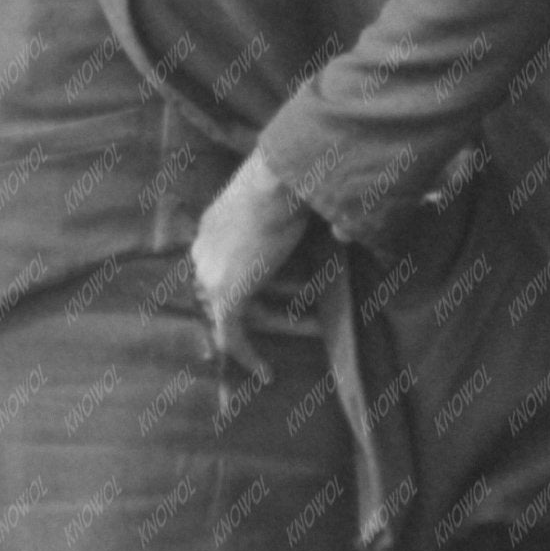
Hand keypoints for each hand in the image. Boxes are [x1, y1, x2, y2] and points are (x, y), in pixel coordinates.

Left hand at [188, 154, 306, 380]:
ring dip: (279, 322)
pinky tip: (268, 373)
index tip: (278, 296)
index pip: (224, 264)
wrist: (282, 177)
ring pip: (240, 312)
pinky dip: (248, 355)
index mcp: (214, 225)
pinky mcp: (225, 295)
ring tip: (314, 327)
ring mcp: (211, 274)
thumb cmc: (295, 178)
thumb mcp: (296, 198)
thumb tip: (345, 231)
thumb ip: (307, 217)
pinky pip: (231, 335)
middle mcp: (204, 250)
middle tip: (303, 318)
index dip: (254, 284)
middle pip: (232, 290)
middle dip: (270, 306)